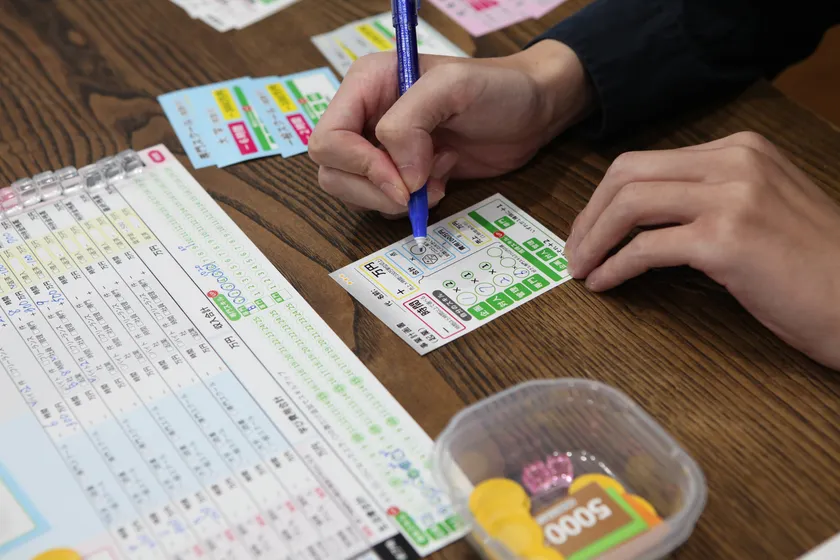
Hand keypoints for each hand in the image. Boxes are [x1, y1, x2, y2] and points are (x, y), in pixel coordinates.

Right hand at [309, 40, 591, 215]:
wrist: (532, 112)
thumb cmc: (498, 88)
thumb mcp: (453, 87)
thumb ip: (411, 123)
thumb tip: (399, 175)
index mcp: (366, 85)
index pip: (329, 138)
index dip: (359, 166)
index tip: (403, 180)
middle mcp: (365, 116)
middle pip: (334, 171)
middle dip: (374, 190)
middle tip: (417, 189)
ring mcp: (381, 147)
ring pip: (354, 192)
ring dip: (394, 199)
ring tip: (437, 178)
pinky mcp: (402, 173)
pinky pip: (383, 202)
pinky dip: (412, 204)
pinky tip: (442, 180)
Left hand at [565, 132, 839, 368]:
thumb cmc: (812, 266)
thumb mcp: (762, 208)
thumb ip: (709, 198)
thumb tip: (641, 219)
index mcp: (740, 149)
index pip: (646, 162)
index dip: (604, 197)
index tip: (588, 228)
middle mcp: (734, 162)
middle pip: (627, 174)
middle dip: (588, 214)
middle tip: (574, 251)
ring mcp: (731, 197)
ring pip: (629, 204)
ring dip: (592, 240)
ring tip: (580, 269)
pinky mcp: (726, 240)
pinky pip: (645, 248)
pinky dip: (615, 267)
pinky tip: (604, 284)